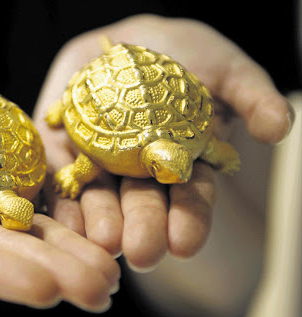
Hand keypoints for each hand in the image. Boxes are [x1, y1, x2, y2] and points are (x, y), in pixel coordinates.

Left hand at [33, 14, 292, 269]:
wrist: (125, 42)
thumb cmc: (182, 56)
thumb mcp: (225, 69)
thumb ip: (251, 97)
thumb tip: (280, 127)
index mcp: (180, 164)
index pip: (188, 199)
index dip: (188, 221)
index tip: (185, 245)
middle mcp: (138, 173)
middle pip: (141, 205)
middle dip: (142, 229)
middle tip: (141, 254)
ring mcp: (98, 163)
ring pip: (98, 198)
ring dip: (99, 222)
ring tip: (100, 243)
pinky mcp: (61, 148)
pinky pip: (57, 175)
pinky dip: (57, 197)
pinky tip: (59, 219)